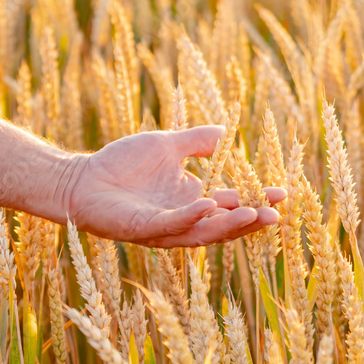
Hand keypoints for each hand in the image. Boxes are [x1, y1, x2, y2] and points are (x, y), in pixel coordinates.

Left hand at [61, 126, 285, 246]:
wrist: (81, 180)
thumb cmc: (120, 164)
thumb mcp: (166, 146)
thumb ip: (196, 141)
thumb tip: (226, 131)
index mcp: (191, 200)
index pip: (231, 203)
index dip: (256, 199)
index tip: (282, 193)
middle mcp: (183, 218)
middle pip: (224, 224)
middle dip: (251, 220)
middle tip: (276, 215)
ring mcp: (164, 227)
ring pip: (203, 231)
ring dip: (228, 225)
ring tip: (253, 214)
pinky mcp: (143, 228)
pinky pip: (171, 224)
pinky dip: (189, 216)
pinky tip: (207, 205)